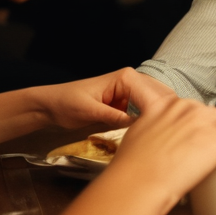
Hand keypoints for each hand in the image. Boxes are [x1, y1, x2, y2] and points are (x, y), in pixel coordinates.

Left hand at [35, 68, 177, 129]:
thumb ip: (113, 116)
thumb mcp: (90, 110)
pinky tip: (147, 135)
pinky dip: (143, 124)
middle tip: (164, 135)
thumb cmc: (66, 102)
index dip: (158, 110)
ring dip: (152, 120)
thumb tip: (137, 124)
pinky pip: (139, 115)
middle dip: (159, 114)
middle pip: (156, 99)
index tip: (161, 128)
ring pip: (150, 108)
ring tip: (159, 137)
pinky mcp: (124, 106)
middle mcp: (131, 83)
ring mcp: (128, 95)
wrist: (50, 106)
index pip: (151, 92)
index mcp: (125, 77)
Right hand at [107, 94, 215, 207]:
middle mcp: (188, 107)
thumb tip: (162, 133)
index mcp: (167, 103)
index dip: (194, 126)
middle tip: (200, 156)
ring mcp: (206, 122)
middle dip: (210, 134)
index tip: (192, 140)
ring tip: (213, 161)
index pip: (192, 108)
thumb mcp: (138, 133)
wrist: (138, 184)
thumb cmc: (132, 168)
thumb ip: (154, 124)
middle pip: (212, 116)